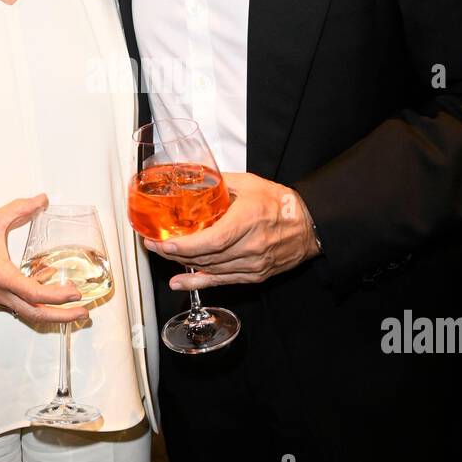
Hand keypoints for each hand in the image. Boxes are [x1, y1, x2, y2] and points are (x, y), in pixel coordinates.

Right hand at [0, 193, 89, 322]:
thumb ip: (20, 208)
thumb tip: (41, 200)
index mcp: (1, 276)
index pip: (34, 294)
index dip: (58, 296)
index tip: (75, 293)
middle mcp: (0, 292)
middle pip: (35, 314)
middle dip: (62, 317)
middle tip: (82, 314)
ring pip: (28, 313)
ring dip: (51, 312)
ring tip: (71, 306)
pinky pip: (19, 305)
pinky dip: (36, 302)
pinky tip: (45, 286)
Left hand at [144, 172, 319, 289]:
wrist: (308, 225)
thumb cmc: (280, 203)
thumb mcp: (250, 183)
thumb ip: (220, 182)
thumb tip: (193, 178)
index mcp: (248, 220)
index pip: (211, 240)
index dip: (184, 246)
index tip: (163, 242)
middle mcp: (251, 246)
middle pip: (206, 257)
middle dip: (174, 253)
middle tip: (153, 244)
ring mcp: (253, 264)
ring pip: (211, 269)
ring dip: (183, 264)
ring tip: (163, 255)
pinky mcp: (254, 275)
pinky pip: (222, 281)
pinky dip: (198, 282)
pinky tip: (178, 282)